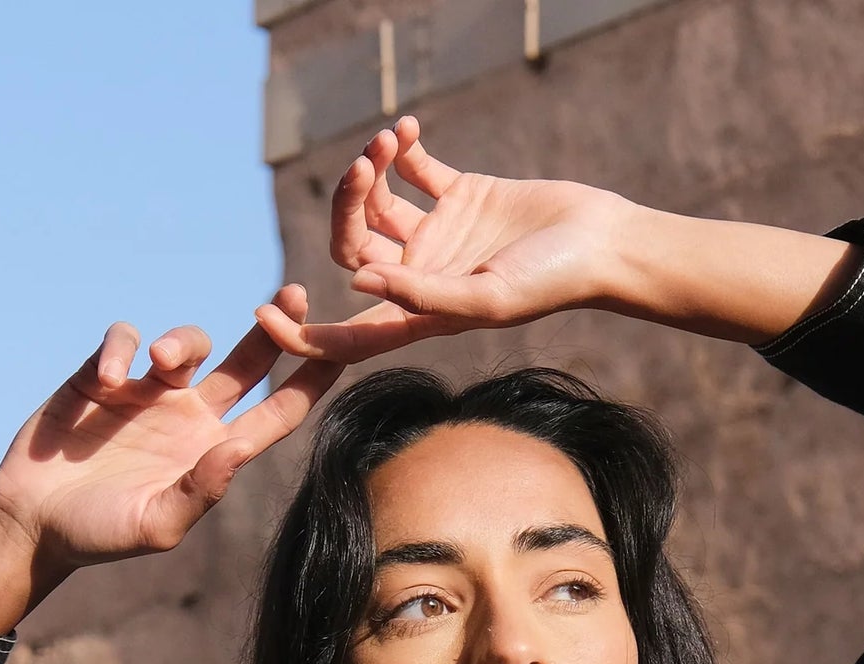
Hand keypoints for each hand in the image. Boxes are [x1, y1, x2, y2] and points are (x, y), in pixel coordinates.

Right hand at [0, 286, 343, 575]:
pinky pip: (123, 338)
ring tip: (160, 361)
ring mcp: (148, 393)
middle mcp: (190, 418)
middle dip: (273, 327)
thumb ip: (200, 491)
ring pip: (187, 343)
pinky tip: (106, 380)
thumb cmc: (100, 536)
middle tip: (294, 293)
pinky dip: (119, 348)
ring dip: (182, 341)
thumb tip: (241, 448)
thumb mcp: (156, 526)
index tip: (340, 351)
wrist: (35, 522)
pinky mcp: (103, 375)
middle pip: (247, 362)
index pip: (276, 414)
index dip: (308, 383)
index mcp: (213, 454)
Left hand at [261, 119, 633, 361]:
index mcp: (421, 316)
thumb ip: (424, 293)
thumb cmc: (552, 282)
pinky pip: (413, 171)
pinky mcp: (458, 197)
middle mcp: (422, 279)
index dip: (302, 333)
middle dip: (346, 207)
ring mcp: (438, 237)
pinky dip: (402, 147)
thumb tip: (356, 285)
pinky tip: (410, 128)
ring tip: (390, 140)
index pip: (347, 335)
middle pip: (353, 249)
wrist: (601, 241)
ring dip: (372, 169)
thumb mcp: (487, 296)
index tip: (262, 313)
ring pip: (376, 206)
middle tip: (365, 168)